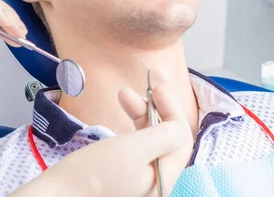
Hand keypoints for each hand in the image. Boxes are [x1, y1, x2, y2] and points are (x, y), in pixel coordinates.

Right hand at [16, 86, 191, 196]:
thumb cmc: (92, 173)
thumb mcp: (133, 149)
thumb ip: (164, 136)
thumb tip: (180, 126)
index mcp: (163, 180)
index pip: (182, 139)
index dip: (172, 110)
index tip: (157, 88)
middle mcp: (155, 184)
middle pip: (167, 140)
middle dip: (155, 110)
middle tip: (138, 90)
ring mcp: (137, 183)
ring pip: (150, 141)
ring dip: (141, 115)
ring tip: (123, 94)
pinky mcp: (121, 179)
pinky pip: (136, 149)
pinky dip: (132, 129)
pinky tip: (122, 118)